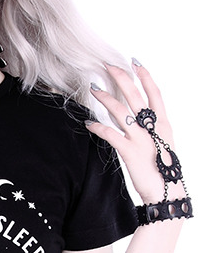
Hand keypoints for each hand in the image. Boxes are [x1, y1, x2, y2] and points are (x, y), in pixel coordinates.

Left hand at [87, 61, 182, 203]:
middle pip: (135, 97)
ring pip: (121, 112)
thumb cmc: (162, 167)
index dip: (145, 76)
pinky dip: (98, 127)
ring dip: (105, 98)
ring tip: (93, 88)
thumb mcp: (162, 142)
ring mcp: (141, 139)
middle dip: (121, 78)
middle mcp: (153, 128)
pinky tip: (88, 122)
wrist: (165, 190)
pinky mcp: (130, 152)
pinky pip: (110, 134)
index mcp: (162, 123)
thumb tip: (139, 115)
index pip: (155, 93)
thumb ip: (151, 127)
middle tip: (107, 65)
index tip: (134, 62)